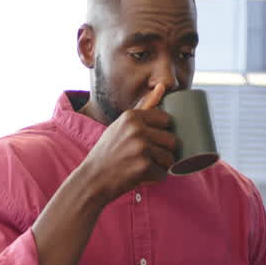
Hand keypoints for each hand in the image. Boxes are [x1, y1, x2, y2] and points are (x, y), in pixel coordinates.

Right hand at [78, 83, 176, 200]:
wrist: (93, 178)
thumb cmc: (110, 151)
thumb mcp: (122, 125)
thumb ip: (144, 107)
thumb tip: (163, 86)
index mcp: (132, 116)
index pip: (166, 120)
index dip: (163, 132)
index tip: (151, 140)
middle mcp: (137, 129)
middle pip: (172, 140)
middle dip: (165, 151)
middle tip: (148, 157)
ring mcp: (141, 147)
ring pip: (170, 158)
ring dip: (162, 166)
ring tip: (145, 166)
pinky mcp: (144, 166)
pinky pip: (164, 173)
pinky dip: (155, 178)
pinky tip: (141, 175)